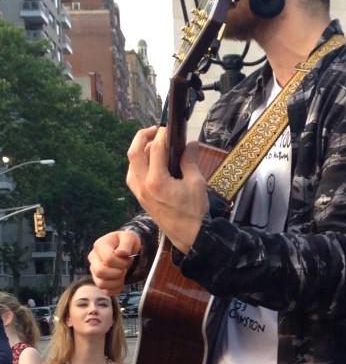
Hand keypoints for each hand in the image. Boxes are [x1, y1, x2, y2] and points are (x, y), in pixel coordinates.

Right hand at [88, 230, 140, 295]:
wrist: (126, 247)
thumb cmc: (126, 241)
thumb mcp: (129, 237)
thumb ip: (126, 244)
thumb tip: (121, 253)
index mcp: (99, 245)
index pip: (108, 259)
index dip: (121, 262)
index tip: (129, 258)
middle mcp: (93, 258)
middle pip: (100, 272)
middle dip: (118, 272)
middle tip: (126, 267)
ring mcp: (94, 270)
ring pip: (101, 283)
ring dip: (117, 281)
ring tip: (124, 273)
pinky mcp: (98, 279)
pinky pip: (104, 290)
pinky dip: (115, 289)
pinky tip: (122, 282)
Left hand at [126, 127, 207, 253]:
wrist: (188, 235)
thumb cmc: (194, 210)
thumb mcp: (197, 183)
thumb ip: (190, 161)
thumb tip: (191, 144)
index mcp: (157, 181)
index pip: (156, 148)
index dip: (163, 134)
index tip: (171, 129)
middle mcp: (143, 185)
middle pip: (134, 152)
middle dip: (143, 136)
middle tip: (156, 130)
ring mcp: (138, 192)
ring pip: (131, 163)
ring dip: (140, 149)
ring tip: (155, 143)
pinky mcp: (139, 196)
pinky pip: (132, 174)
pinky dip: (139, 163)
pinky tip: (151, 161)